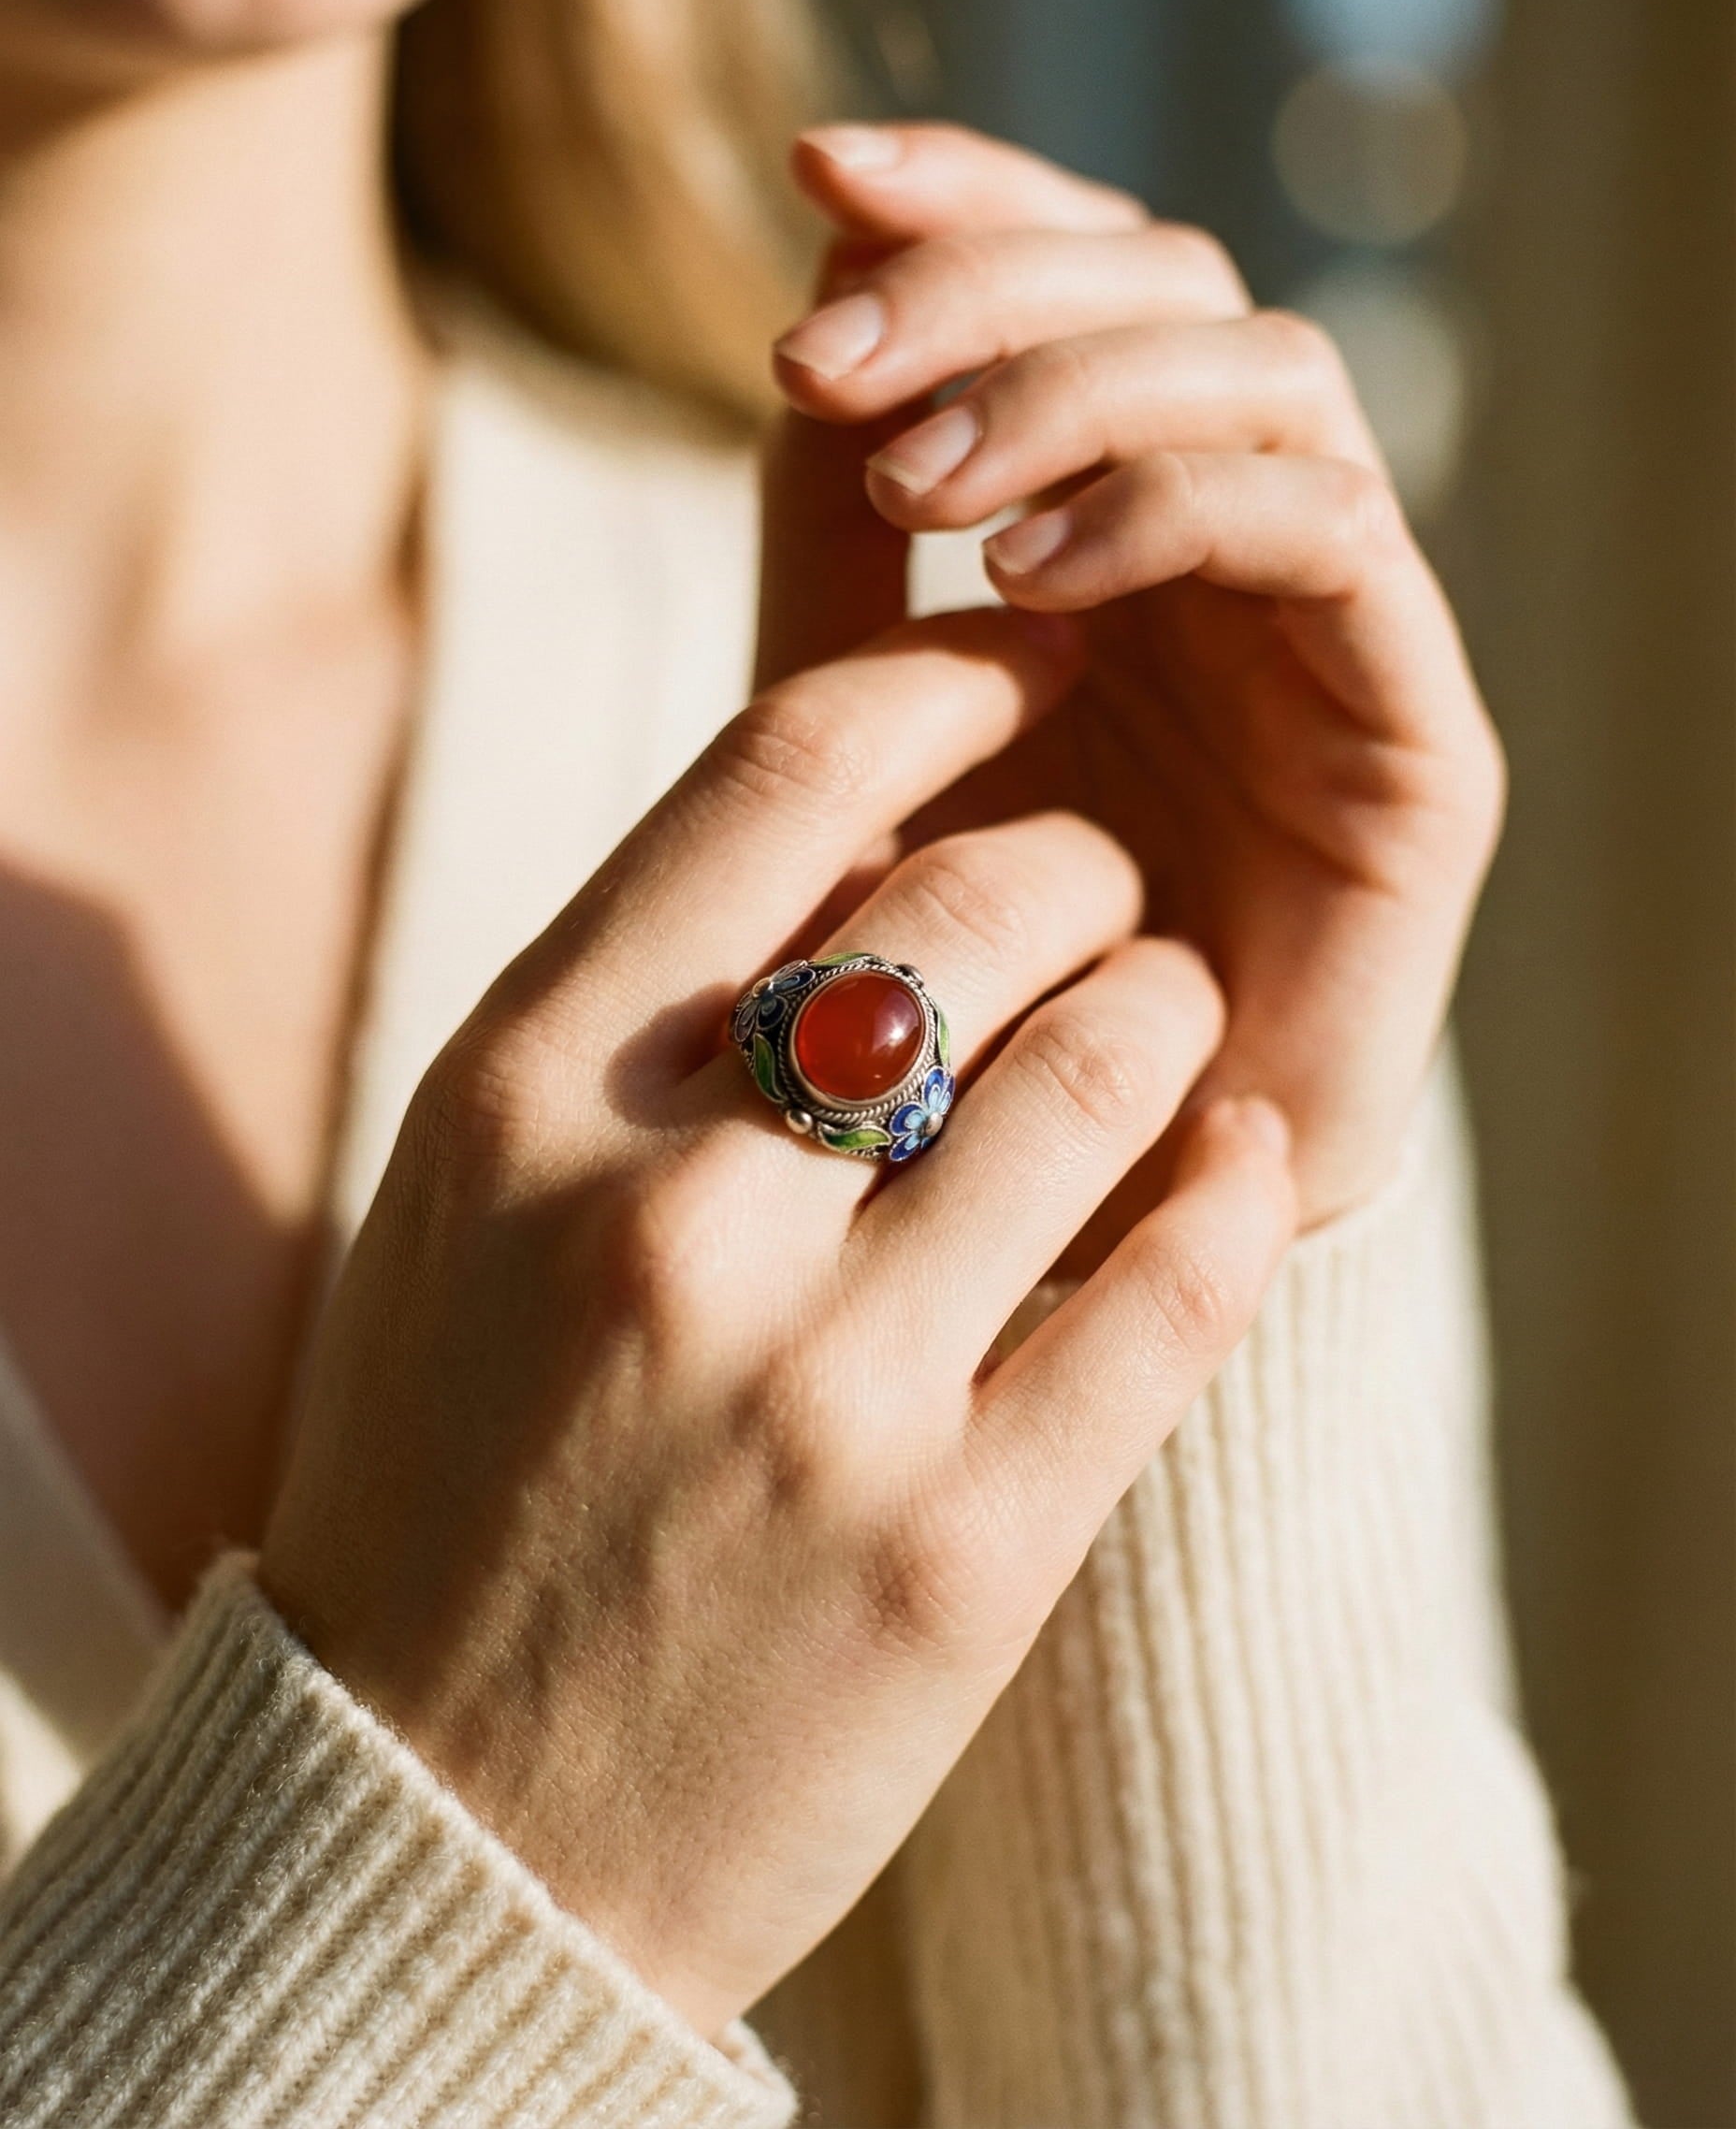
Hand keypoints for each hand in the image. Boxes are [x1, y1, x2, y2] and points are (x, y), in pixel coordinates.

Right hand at [259, 610, 1295, 2039]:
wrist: (440, 1823)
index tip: (1033, 659)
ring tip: (1158, 1022)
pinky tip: (1232, 1154)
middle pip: (986, 896)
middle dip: (1084, 857)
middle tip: (1100, 888)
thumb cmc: (449, 1473)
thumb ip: (631, 1016)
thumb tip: (855, 830)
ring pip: (1112, 1063)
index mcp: (521, 1097)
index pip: (786, 765)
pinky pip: (1182, 1285)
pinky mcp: (967, 1552)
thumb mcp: (470, 1201)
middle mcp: (667, 1220)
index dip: (950, 676)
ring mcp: (826, 1393)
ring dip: (1169, 1005)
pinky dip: (1232, 1184)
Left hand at [761, 124, 1504, 1235]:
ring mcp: (1330, 638)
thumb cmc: (953, 986)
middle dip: (995, 286)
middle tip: (829, 353)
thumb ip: (837, 552)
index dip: (967, 202)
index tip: (812, 179)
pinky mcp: (1411, 741)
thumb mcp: (856, 740)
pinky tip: (1025, 574)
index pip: (1077, 283)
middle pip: (1173, 290)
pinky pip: (1331, 542)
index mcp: (1112, 527)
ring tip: (920, 481)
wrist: (1066, 1208)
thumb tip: (809, 331)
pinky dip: (1176, 510)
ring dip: (1078, 388)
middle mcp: (1234, 557)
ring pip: (1264, 382)